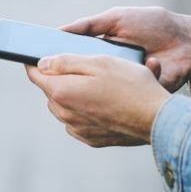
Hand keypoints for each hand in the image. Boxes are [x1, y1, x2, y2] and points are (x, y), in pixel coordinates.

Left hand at [25, 54, 170, 146]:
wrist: (156, 119)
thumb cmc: (131, 86)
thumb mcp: (99, 62)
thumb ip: (66, 61)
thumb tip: (42, 63)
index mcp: (62, 92)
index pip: (35, 73)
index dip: (34, 60)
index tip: (36, 53)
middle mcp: (65, 114)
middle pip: (51, 89)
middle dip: (60, 76)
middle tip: (82, 65)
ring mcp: (77, 128)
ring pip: (64, 105)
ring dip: (73, 93)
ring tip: (97, 82)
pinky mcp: (91, 138)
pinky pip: (78, 119)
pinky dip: (85, 109)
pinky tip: (104, 100)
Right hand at [61, 6, 190, 92]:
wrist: (189, 40)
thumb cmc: (154, 24)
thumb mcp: (117, 18)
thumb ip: (89, 25)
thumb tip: (58, 31)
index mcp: (102, 51)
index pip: (73, 60)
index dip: (55, 63)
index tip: (33, 61)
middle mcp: (110, 72)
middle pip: (82, 81)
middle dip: (70, 79)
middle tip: (51, 76)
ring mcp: (124, 85)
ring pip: (100, 93)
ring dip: (96, 86)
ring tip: (88, 79)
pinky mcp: (140, 94)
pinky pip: (125, 97)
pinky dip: (125, 88)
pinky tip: (128, 75)